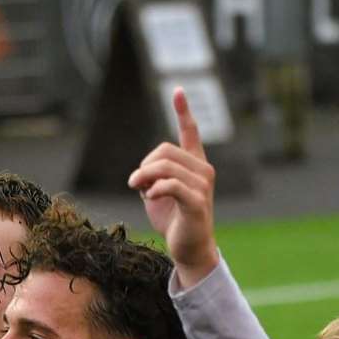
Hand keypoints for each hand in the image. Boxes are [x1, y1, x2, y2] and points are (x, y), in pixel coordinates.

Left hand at [128, 89, 219, 285]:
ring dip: (145, 179)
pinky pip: (170, 185)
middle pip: (165, 151)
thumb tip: (141, 173)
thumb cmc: (173, 219)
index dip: (183, 111)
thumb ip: (149, 177)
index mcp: (194, 164)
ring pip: (165, 167)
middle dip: (145, 166)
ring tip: (142, 192)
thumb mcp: (154, 193)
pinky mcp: (197, 202)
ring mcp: (202, 185)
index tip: (177, 90)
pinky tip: (150, 198)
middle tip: (136, 184)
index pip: (190, 132)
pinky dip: (154, 190)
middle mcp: (202, 170)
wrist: (188, 248)